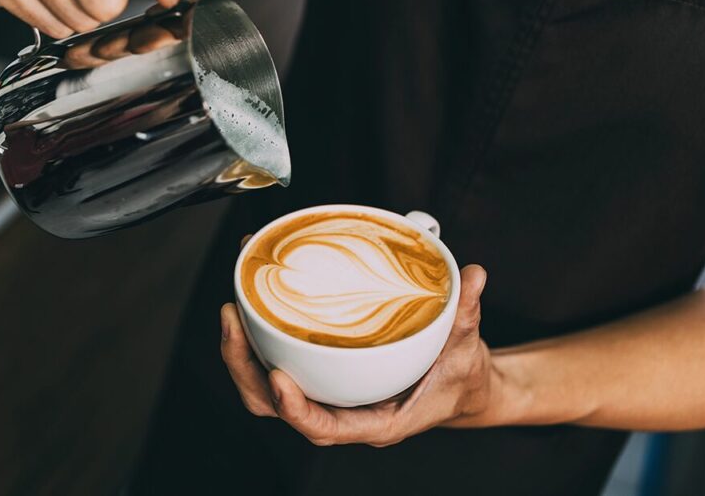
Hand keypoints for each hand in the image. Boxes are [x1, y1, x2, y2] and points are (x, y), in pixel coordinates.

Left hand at [220, 264, 499, 446]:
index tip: (277, 376)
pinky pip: (276, 364)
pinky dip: (258, 340)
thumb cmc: (459, 377)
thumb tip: (473, 276)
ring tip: (231, 306)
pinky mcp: (319, 375)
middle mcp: (342, 412)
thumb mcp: (467, 348)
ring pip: (265, 390)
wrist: (461, 387)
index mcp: (375, 420)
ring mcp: (326, 394)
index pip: (324, 428)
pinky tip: (250, 302)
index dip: (295, 408)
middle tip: (232, 317)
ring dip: (241, 353)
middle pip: (275, 407)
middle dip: (245, 367)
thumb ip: (465, 313)